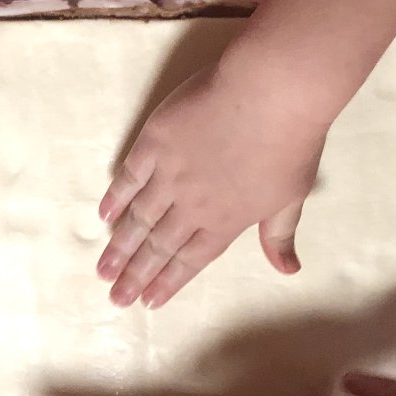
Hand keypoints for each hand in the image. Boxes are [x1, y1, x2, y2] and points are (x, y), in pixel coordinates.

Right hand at [97, 58, 330, 307]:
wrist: (271, 92)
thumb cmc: (292, 144)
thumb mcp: (292, 196)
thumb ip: (279, 235)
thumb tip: (288, 270)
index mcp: (225, 221)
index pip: (190, 261)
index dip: (168, 283)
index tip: (148, 302)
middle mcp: (192, 205)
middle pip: (158, 246)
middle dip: (134, 276)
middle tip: (115, 298)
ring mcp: (170, 173)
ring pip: (139, 218)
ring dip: (119, 246)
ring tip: (102, 269)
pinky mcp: (156, 141)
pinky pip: (130, 176)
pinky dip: (116, 197)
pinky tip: (104, 215)